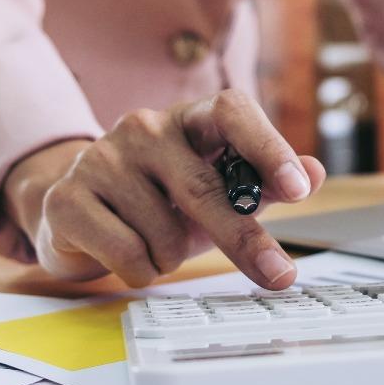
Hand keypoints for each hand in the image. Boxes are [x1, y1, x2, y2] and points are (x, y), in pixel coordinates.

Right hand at [1, 90, 325, 288]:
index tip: (298, 188)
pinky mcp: (67, 198)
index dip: (268, 146)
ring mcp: (102, 158)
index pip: (232, 111)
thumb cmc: (161, 199)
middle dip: (245, 238)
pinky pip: (127, 254)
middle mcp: (145, 127)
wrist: (78, 212)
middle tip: (278, 273)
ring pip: (163, 232)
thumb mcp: (219, 192)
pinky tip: (129, 253)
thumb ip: (265, 184)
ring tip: (158, 243)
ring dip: (173, 257)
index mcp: (189, 118)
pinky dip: (141, 270)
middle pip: (204, 186)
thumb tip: (315, 172)